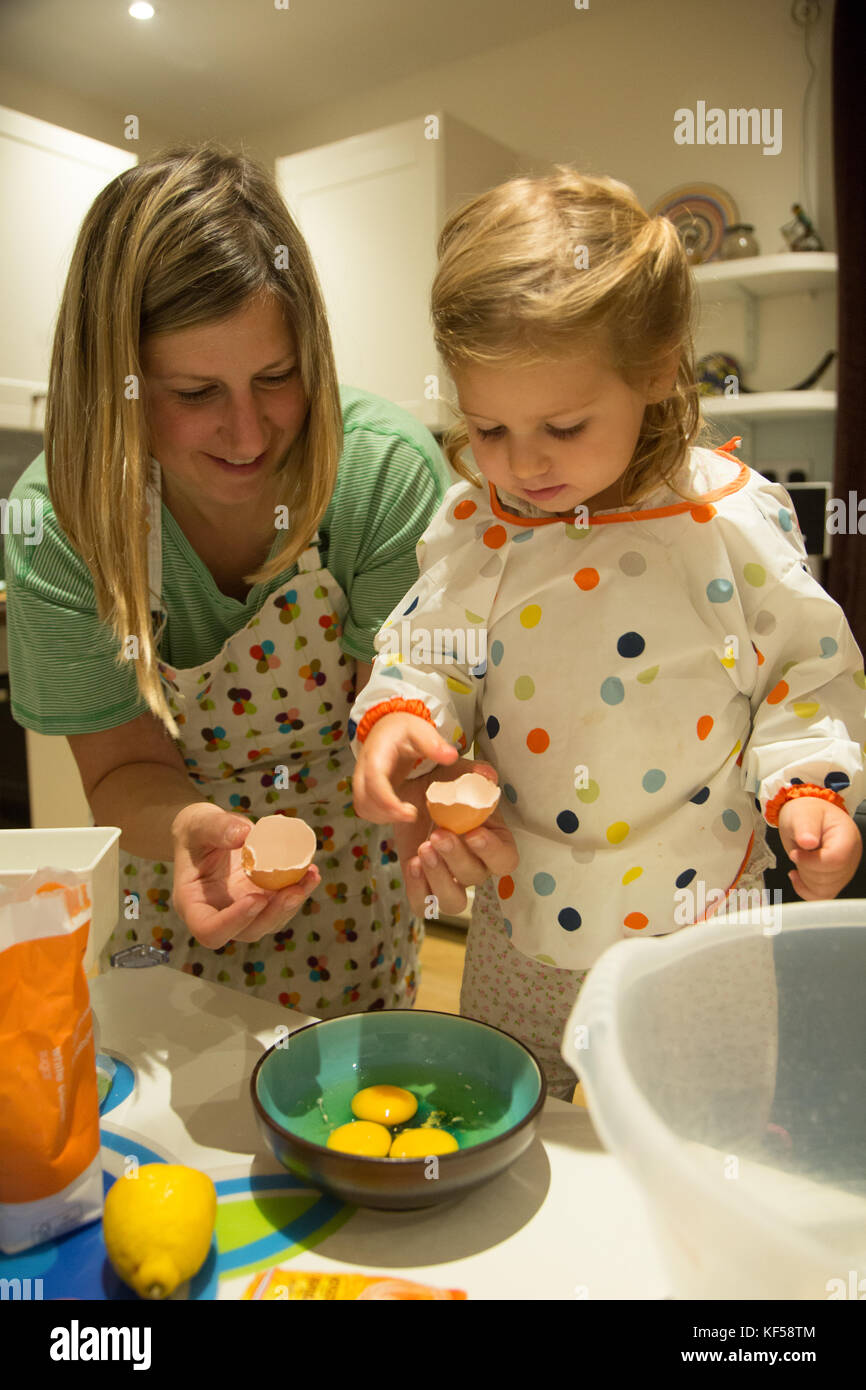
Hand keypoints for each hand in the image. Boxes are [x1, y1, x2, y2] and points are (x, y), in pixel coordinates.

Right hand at [170, 803, 319, 948]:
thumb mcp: (200, 822)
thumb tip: (246, 834)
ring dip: (293, 903)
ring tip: (310, 875)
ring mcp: (242, 911)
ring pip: (270, 921)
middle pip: (248, 931)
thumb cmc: (197, 830)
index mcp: (193, 904)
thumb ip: (217, 827)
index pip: (209, 930)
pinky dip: (299, 890)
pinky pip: (281, 904)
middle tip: (294, 891)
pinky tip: (311, 871)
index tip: (256, 898)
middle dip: (274, 914)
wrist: (209, 831)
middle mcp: (219, 914)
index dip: (233, 922)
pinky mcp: (262, 901)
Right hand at [351, 711, 459, 822]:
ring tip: (406, 814)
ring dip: (383, 817)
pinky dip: (380, 816)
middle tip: (412, 814)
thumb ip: (434, 744)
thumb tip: (451, 756)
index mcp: (376, 754)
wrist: (389, 727)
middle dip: (387, 813)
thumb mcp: (420, 730)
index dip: (388, 801)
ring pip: (363, 807)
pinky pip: (365, 808)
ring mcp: (362, 780)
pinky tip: (398, 813)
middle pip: (364, 799)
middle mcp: (363, 769)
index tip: (410, 812)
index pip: (374, 781)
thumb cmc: (402, 729)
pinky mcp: (365, 788)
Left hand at [392, 759, 518, 918]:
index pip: (506, 861)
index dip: (492, 852)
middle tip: (437, 834)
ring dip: (439, 878)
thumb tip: (487, 775)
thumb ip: (475, 774)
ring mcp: (450, 879)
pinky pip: (424, 904)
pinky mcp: (423, 885)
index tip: (473, 833)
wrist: (412, 791)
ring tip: (423, 849)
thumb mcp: (459, 774)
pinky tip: (411, 864)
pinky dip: (417, 890)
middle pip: (475, 877)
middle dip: (456, 857)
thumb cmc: (444, 785)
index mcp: (494, 842)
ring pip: (454, 901)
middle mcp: (475, 865)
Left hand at [777, 796, 861, 900]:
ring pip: (825, 889)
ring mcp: (844, 870)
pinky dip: (805, 889)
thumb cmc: (806, 814)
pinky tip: (797, 875)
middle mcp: (851, 856)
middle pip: (829, 878)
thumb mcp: (801, 814)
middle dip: (806, 867)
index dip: (811, 861)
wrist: (807, 818)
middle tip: (798, 851)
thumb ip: (805, 827)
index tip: (795, 853)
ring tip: (800, 858)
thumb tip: (808, 841)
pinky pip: (822, 896)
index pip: (835, 860)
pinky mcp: (835, 880)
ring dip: (805, 877)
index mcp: (847, 837)